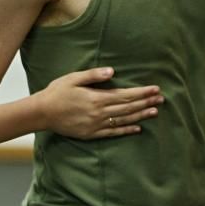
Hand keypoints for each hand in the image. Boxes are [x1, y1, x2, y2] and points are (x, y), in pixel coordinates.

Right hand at [40, 67, 163, 138]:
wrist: (42, 113)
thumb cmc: (57, 92)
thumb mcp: (73, 78)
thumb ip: (94, 75)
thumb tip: (113, 71)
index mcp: (97, 98)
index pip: (125, 95)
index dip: (142, 92)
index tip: (155, 89)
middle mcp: (99, 112)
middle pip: (128, 107)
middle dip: (146, 102)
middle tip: (162, 99)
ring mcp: (96, 125)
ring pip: (124, 120)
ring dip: (141, 115)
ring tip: (155, 112)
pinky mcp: (92, 133)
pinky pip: (113, 132)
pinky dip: (127, 130)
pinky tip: (137, 128)